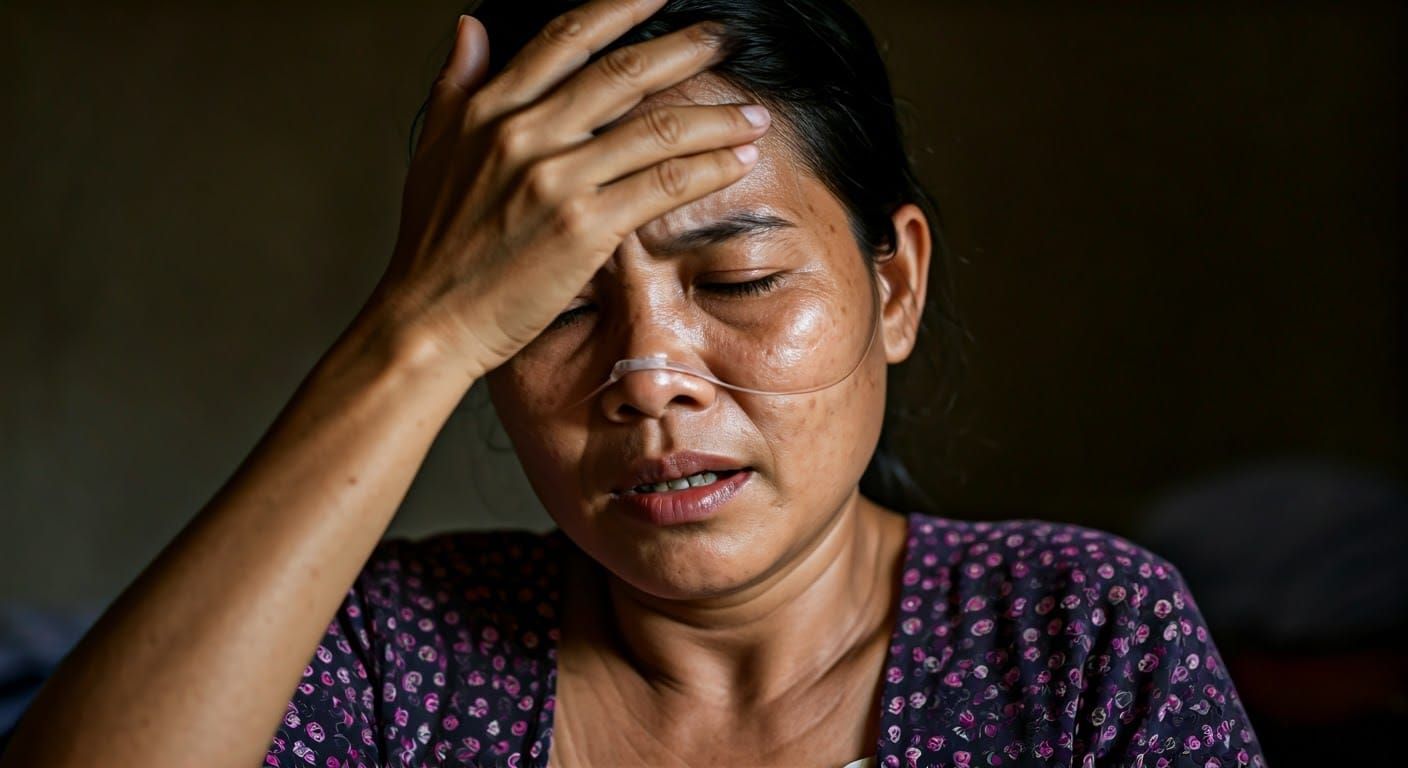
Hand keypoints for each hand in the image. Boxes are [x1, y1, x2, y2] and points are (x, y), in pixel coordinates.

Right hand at [364, 0, 770, 379]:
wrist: (429, 319)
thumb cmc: (434, 245)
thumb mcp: (435, 150)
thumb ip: (459, 85)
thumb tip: (473, 26)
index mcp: (490, 108)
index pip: (566, 36)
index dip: (621, 6)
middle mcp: (525, 133)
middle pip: (624, 71)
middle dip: (686, 47)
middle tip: (727, 37)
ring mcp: (556, 179)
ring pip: (656, 128)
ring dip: (716, 116)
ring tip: (753, 113)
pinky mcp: (584, 227)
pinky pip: (663, 185)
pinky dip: (709, 168)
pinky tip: (738, 160)